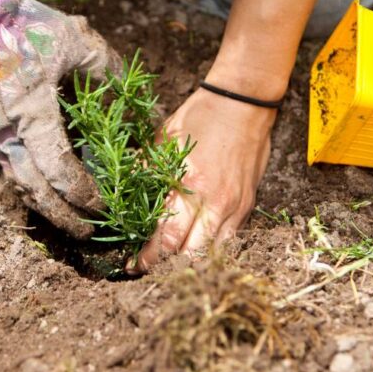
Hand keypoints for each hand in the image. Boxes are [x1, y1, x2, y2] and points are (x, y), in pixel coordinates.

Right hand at [0, 0, 118, 238]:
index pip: (58, 167)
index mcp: (30, 109)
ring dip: (43, 205)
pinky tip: (46, 193)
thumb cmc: (22, 23)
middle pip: (32, 188)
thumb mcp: (75, 39)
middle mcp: (5, 128)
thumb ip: (107, 69)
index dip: (81, 192)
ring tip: (69, 221)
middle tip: (87, 232)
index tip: (103, 205)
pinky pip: (6, 165)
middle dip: (61, 215)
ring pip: (16, 181)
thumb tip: (137, 97)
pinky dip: (28, 184)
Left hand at [131, 88, 276, 272]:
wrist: (244, 102)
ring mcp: (235, 206)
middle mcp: (215, 202)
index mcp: (190, 186)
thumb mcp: (164, 140)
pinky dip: (210, 248)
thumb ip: (146, 172)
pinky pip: (229, 239)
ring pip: (213, 252)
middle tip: (146, 269)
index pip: (166, 237)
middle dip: (165, 265)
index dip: (148, 256)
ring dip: (189, 262)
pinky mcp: (248, 205)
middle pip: (189, 254)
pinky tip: (194, 247)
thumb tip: (124, 196)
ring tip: (170, 264)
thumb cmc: (202, 116)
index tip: (133, 264)